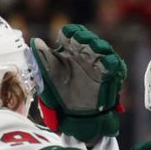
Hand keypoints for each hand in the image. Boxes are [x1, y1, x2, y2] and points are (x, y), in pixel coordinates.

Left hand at [31, 25, 125, 141]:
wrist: (74, 116)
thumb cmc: (60, 94)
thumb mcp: (48, 76)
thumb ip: (42, 58)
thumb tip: (35, 41)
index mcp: (70, 51)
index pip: (73, 34)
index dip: (71, 33)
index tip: (65, 37)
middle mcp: (85, 55)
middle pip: (88, 38)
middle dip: (85, 38)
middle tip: (79, 41)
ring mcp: (98, 64)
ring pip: (103, 48)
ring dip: (98, 47)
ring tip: (94, 51)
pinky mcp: (109, 76)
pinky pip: (115, 65)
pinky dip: (111, 63)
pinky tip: (106, 64)